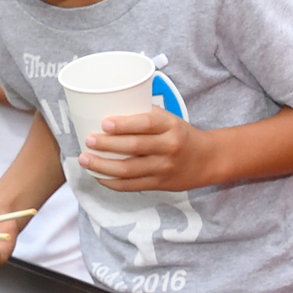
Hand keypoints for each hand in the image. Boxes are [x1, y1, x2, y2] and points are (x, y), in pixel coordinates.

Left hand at [77, 110, 220, 191]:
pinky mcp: (160, 184)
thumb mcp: (170, 119)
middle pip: (135, 147)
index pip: (147, 124)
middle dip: (108, 145)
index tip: (104, 123)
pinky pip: (132, 185)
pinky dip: (112, 182)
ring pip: (129, 169)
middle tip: (89, 140)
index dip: (125, 124)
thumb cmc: (181, 135)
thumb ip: (146, 115)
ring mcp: (164, 168)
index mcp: (171, 126)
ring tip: (85, 160)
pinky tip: (98, 176)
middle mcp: (169, 147)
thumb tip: (111, 108)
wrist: (207, 160)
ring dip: (103, 165)